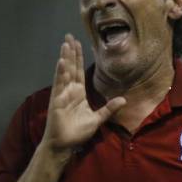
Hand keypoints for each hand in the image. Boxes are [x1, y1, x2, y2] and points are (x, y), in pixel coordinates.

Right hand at [42, 34, 125, 153]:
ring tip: (65, 43)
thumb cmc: (78, 133)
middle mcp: (70, 90)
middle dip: (71, 52)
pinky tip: (61, 61)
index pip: (79, 71)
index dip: (79, 57)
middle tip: (69, 36)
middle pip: (71, 67)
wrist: (65, 145)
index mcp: (79, 94)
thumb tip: (124, 100)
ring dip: (65, 57)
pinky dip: (60, 72)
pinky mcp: (57, 100)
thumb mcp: (98, 119)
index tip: (78, 43)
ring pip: (65, 72)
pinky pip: (59, 83)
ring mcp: (62, 94)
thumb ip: (109, 109)